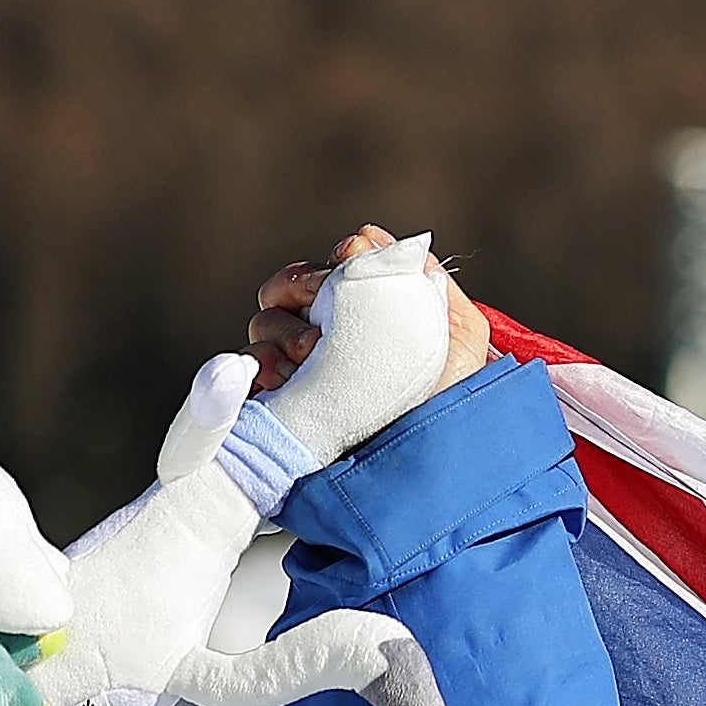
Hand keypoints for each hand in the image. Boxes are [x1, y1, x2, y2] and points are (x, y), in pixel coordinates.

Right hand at [251, 224, 489, 396]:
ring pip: (262, 329)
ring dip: (283, 334)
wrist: (440, 469)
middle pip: (280, 297)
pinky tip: (285, 377)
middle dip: (294, 292)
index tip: (336, 274)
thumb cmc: (452, 407)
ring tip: (312, 355)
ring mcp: (299, 379)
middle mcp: (323, 347)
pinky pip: (246, 372)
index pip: (317, 279)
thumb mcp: (459, 338)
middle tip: (322, 315)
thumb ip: (427, 280)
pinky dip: (259, 366)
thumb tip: (367, 237)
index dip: (317, 273)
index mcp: (359, 324)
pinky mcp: (279, 410)